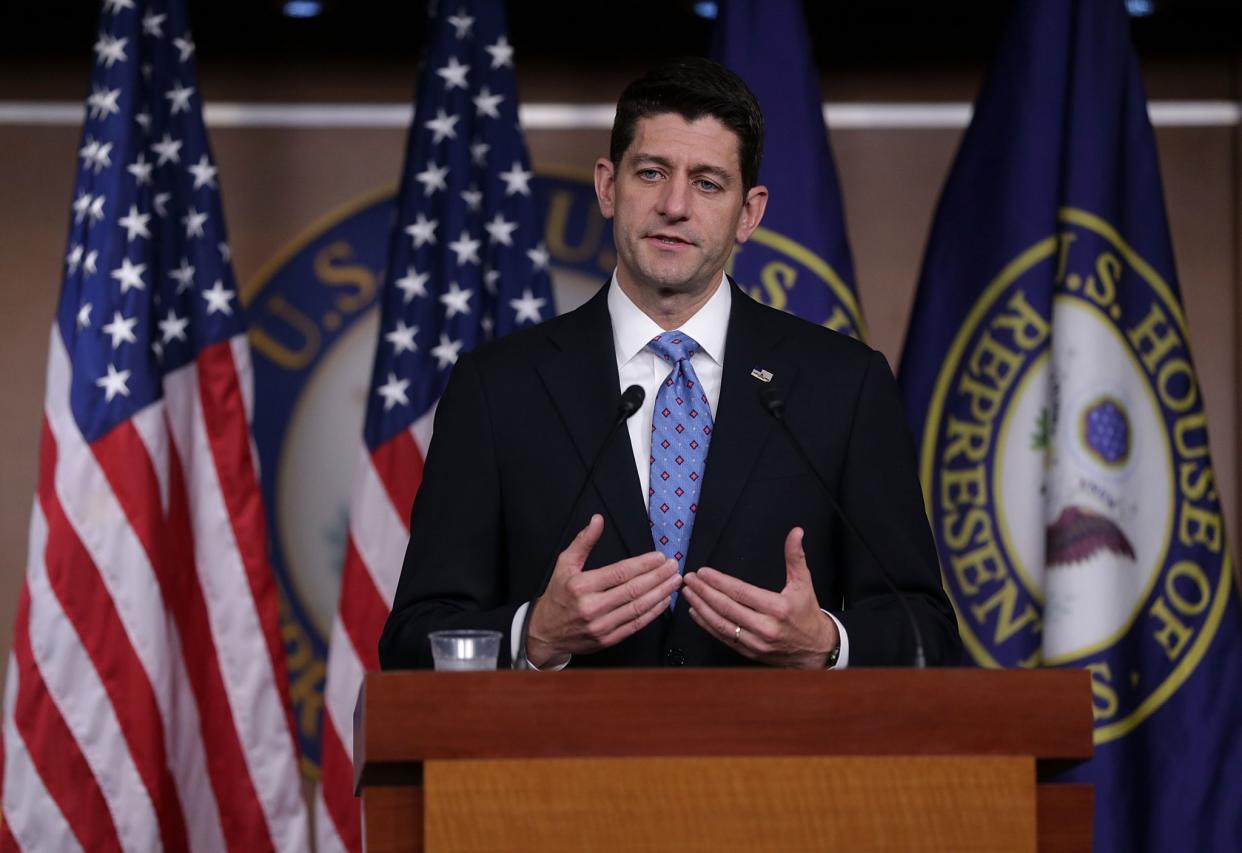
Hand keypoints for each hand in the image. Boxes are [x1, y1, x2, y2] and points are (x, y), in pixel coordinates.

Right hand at [526, 514, 681, 667]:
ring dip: (660, 594)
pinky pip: (635, 625)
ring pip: (637, 608)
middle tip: (674, 566)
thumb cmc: (557, 595)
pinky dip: (653, 613)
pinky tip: (664, 601)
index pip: (619, 573)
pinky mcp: (608, 640)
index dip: (643, 564)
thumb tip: (598, 519)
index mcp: (581, 586)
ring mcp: (601, 626)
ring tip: (674, 581)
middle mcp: (592, 607)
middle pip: (633, 590)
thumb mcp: (564, 564)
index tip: (660, 557)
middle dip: (658, 577)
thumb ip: (583, 542)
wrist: (545, 633)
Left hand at [682, 527, 837, 669]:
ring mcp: (756, 643)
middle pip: (726, 608)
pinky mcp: (749, 653)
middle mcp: (765, 627)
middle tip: (689, 579)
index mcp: (778, 608)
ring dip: (701, 608)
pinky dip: (707, 625)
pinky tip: (696, 612)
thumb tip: (796, 532)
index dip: (719, 582)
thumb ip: (795, 557)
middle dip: (704, 592)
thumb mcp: (804, 583)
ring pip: (721, 625)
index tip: (703, 572)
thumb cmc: (807, 612)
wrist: (816, 648)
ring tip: (688, 593)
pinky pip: (723, 638)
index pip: (741, 592)